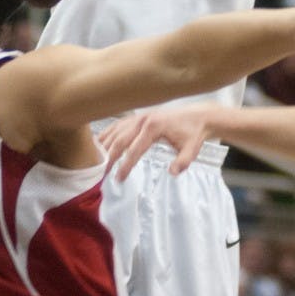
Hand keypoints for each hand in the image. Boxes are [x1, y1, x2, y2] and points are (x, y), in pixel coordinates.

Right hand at [99, 104, 215, 180]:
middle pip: (120, 139)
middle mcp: (143, 119)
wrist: (198, 116)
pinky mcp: (138, 116)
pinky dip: (108, 133)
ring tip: (96, 160)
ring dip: (105, 144)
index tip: (118, 179)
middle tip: (102, 173)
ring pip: (116, 130)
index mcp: (154, 127)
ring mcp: (139, 116)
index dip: (125, 165)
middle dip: (109, 156)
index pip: (134, 149)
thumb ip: (182, 162)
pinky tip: (100, 142)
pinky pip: (119, 124)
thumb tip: (172, 173)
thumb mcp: (192, 150)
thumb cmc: (193, 133)